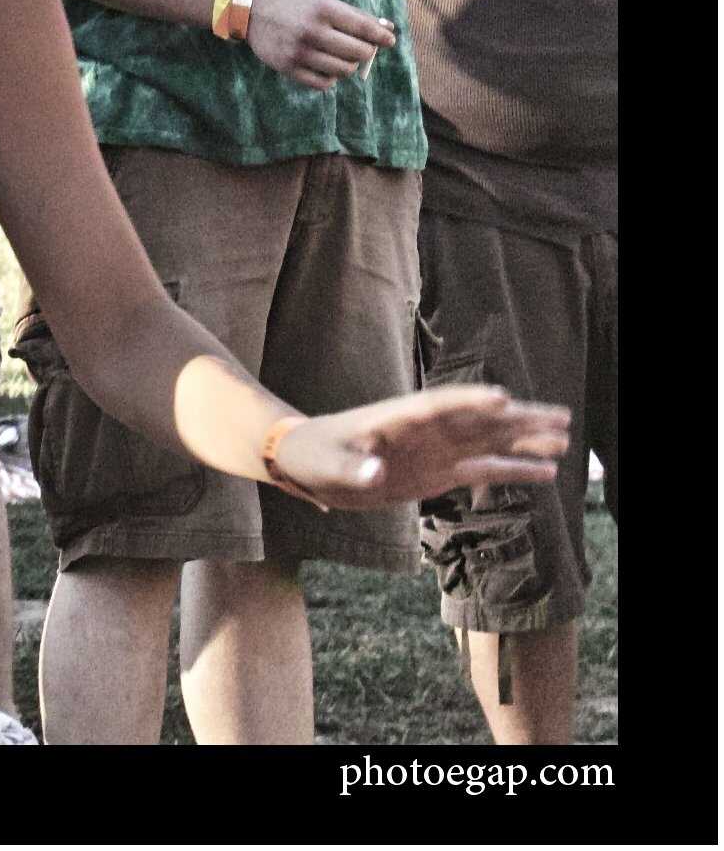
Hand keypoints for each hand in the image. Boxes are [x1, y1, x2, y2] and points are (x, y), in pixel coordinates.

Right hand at [242, 0, 397, 89]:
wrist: (250, 11)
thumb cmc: (292, 3)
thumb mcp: (321, 0)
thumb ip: (352, 15)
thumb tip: (386, 30)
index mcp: (322, 10)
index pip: (363, 27)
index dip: (381, 36)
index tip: (389, 41)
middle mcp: (312, 31)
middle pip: (357, 52)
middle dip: (366, 52)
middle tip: (363, 49)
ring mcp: (299, 52)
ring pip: (343, 70)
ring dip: (349, 65)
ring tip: (342, 58)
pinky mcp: (288, 68)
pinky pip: (323, 84)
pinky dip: (331, 78)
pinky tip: (326, 68)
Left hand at [273, 385, 570, 511]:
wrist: (310, 464)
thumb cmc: (315, 455)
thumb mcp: (327, 464)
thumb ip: (352, 469)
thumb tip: (373, 474)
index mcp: (397, 418)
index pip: (438, 405)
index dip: (469, 401)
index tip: (501, 399)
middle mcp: (425, 431)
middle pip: (477, 420)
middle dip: (517, 419)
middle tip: (560, 417)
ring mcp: (436, 450)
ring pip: (489, 442)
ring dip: (524, 441)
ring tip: (564, 440)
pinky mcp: (440, 472)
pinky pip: (483, 469)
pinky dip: (513, 469)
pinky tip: (546, 471)